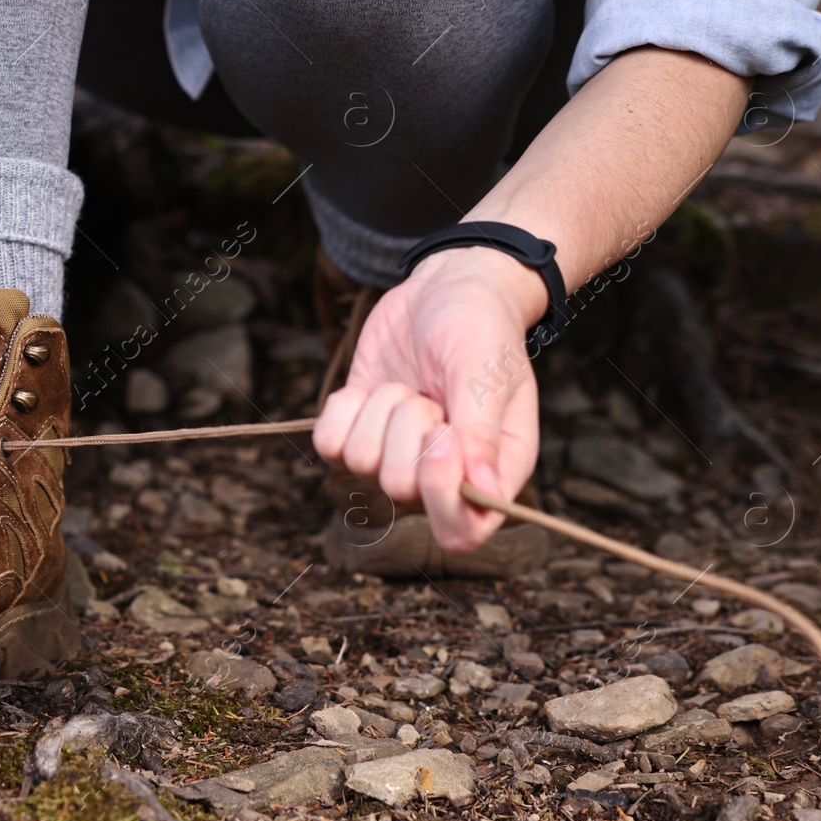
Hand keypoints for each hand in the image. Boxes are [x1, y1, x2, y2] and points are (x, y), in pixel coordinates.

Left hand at [312, 246, 546, 552]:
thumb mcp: (488, 372)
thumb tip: (485, 493)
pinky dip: (345, 408)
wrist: (446, 288)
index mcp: (493, 471)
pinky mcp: (360, 433)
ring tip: (409, 386)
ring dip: (380, 410)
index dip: (441, 496)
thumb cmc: (482, 328)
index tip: (443, 436)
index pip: (462, 532)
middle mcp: (443, 475)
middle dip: (407, 427)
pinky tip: (372, 387)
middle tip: (430, 394)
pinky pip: (328, 445)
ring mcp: (396, 456)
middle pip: (399, 489)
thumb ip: (482, 432)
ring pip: (360, 464)